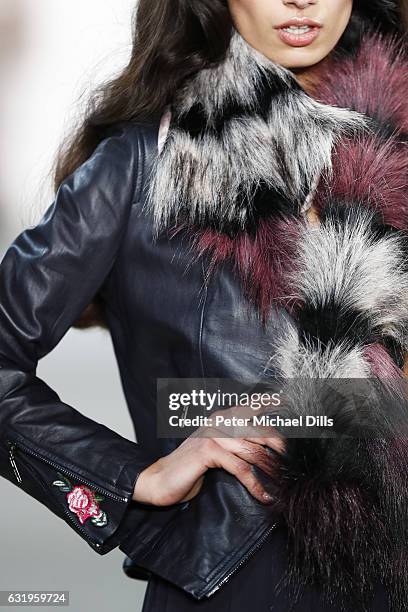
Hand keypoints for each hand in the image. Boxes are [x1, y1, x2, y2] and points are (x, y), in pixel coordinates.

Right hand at [132, 405, 284, 505]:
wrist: (160, 480)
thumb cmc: (190, 468)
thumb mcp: (217, 451)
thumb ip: (237, 444)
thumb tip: (265, 450)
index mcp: (222, 418)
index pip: (252, 407)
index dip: (272, 404)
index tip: (290, 403)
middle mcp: (220, 421)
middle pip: (261, 430)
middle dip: (281, 448)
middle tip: (295, 464)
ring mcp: (214, 433)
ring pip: (254, 450)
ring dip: (272, 471)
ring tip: (284, 485)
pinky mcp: (209, 450)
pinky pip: (241, 468)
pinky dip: (255, 484)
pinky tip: (264, 495)